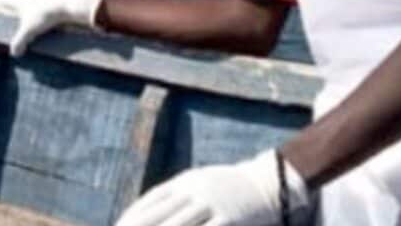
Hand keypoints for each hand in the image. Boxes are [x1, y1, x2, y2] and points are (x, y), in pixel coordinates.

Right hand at [0, 0, 106, 55]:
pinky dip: (44, 16)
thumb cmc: (46, 14)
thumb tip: (14, 53)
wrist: (70, 4)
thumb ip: (19, 41)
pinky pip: (47, 10)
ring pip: (35, 5)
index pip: (7, 0)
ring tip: (31, 22)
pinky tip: (47, 24)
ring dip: (32, 12)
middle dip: (17, 6)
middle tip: (12, 10)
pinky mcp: (57, 2)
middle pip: (21, 1)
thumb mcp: (30, 30)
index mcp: (22, 1)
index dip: (1, 0)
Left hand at [116, 150, 310, 225]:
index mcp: (185, 181)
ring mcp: (212, 204)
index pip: (151, 200)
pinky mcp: (229, 219)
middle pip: (159, 214)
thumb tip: (149, 209)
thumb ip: (176, 195)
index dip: (132, 216)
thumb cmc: (229, 186)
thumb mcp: (200, 182)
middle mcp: (195, 190)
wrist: (268, 182)